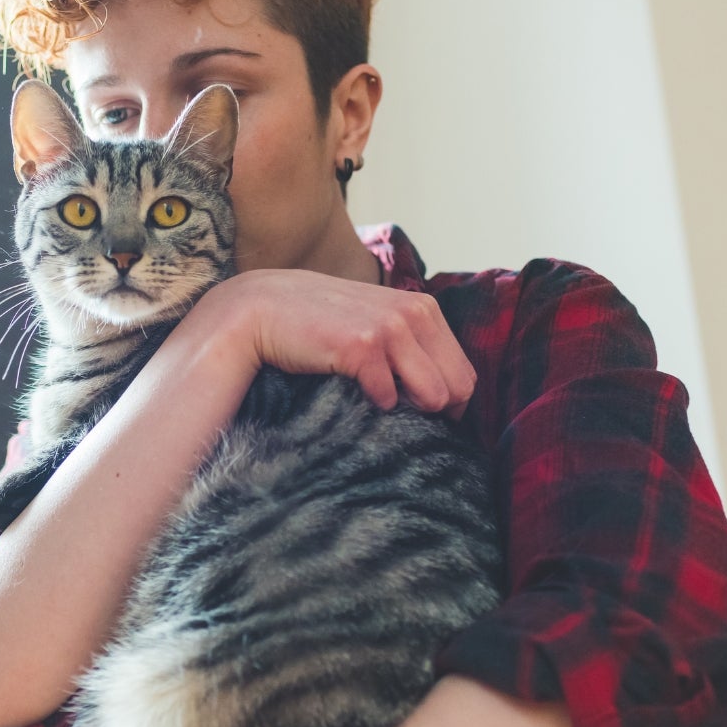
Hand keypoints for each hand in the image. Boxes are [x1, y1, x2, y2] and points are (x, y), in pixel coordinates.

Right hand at [185, 269, 475, 419]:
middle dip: (435, 413)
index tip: (421, 416)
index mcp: (422, 308)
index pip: (464, 372)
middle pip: (458, 388)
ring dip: (409, 412)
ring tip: (377, 405)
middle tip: (401, 419)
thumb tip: (440, 391)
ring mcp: (390, 328)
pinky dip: (373, 405)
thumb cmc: (317, 321)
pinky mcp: (363, 346)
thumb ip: (408, 340)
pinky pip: (389, 396)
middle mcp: (414, 313)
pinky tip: (351, 393)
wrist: (262, 309)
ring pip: (435, 396)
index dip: (450, 403)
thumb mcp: (373, 318)